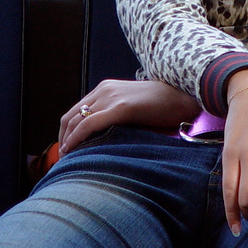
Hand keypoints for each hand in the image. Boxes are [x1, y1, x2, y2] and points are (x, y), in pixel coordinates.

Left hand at [58, 79, 200, 156]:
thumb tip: (108, 137)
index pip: (77, 110)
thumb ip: (119, 116)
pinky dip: (75, 139)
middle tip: (63, 158)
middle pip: (71, 116)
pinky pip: (88, 125)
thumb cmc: (164, 106)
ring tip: (66, 159)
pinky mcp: (119, 108)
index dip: (68, 130)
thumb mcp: (134, 107)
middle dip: (63, 137)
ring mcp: (111, 97)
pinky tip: (71, 152)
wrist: (183, 96)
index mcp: (107, 88)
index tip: (67, 148)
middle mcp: (104, 90)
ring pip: (76, 120)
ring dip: (66, 141)